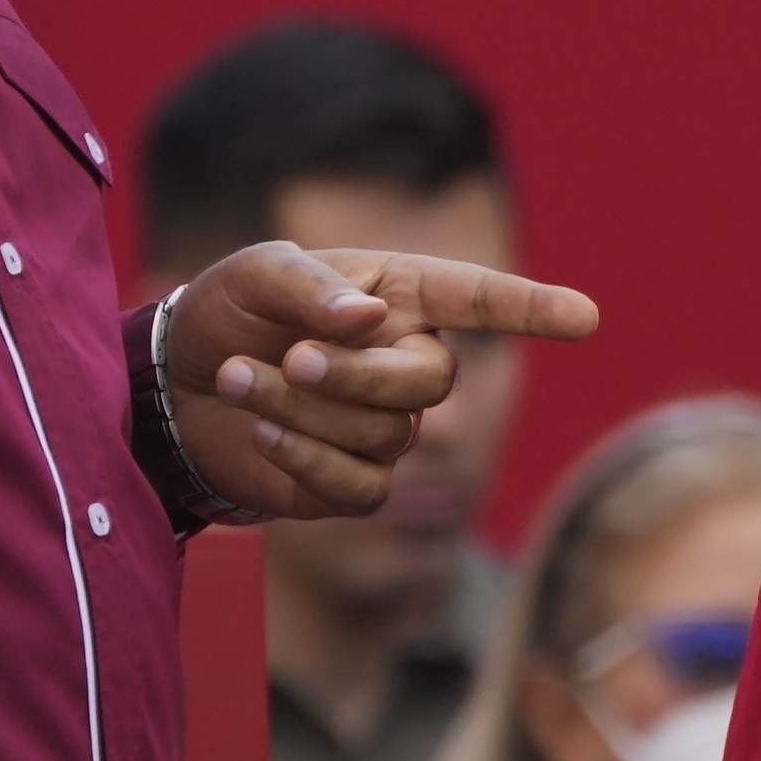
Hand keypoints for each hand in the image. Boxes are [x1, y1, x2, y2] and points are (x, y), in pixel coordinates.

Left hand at [164, 243, 598, 520]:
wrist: (174, 386)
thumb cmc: (228, 312)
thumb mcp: (255, 274)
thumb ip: (311, 287)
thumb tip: (371, 321)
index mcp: (399, 294)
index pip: (480, 300)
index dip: (532, 308)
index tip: (586, 317)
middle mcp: (406, 360)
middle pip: (432, 381)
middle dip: (357, 375)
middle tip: (291, 358)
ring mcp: (387, 428)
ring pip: (387, 434)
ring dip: (304, 409)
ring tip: (238, 379)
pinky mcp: (355, 483)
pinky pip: (362, 486)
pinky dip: (305, 458)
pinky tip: (262, 431)